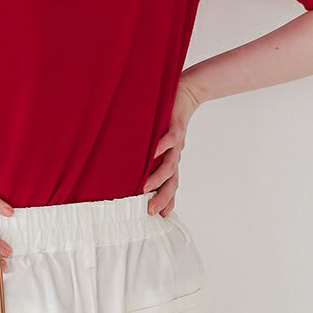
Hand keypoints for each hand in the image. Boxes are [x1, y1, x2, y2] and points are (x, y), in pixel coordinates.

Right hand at [142, 77, 202, 215]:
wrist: (185, 95)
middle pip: (171, 181)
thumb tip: (127, 164)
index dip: (167, 200)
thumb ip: (147, 152)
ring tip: (146, 188)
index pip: (170, 184)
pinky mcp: (176, 126)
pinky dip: (162, 146)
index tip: (160, 216)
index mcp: (171, 159)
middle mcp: (175, 154)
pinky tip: (154, 152)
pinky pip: (171, 139)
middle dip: (162, 197)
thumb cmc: (167, 119)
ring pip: (170, 165)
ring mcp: (176, 143)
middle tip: (150, 211)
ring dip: (159, 177)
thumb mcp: (158, 139)